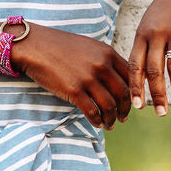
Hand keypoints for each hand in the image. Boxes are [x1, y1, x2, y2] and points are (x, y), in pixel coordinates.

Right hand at [14, 24, 131, 129]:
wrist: (36, 46)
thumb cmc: (60, 46)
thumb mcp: (89, 46)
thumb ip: (105, 60)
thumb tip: (117, 79)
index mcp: (107, 53)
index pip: (130, 76)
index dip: (134, 92)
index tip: (133, 102)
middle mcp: (101, 65)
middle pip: (123, 93)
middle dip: (125, 109)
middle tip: (123, 117)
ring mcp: (88, 78)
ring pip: (109, 105)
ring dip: (112, 118)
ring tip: (110, 124)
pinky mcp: (74, 90)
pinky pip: (92, 111)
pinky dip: (97, 121)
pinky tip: (97, 123)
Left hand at [128, 0, 170, 113]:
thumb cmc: (169, 7)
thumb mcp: (151, 21)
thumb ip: (145, 45)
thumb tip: (140, 75)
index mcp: (143, 32)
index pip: (135, 64)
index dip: (136, 87)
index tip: (138, 106)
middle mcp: (157, 33)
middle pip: (154, 70)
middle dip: (156, 95)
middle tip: (160, 113)